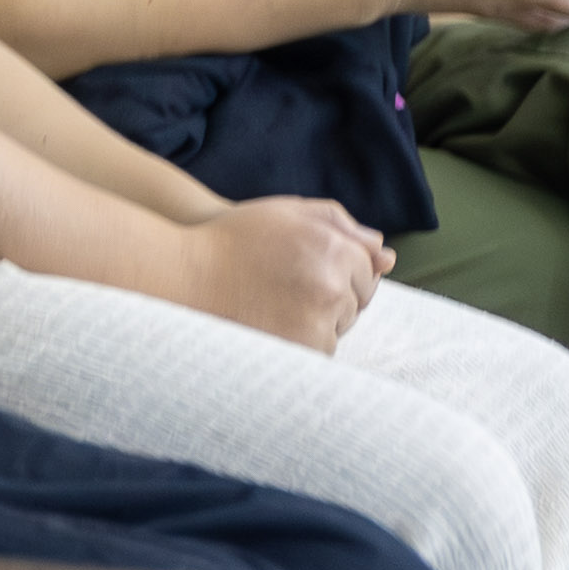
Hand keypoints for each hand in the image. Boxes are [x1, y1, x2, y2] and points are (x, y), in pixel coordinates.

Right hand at [174, 195, 394, 351]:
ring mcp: (317, 325)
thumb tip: (385, 255)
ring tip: (272, 306)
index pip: (367, 270)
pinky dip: (301, 344)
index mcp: (333, 249)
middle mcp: (332, 287)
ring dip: (317, 322)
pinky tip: (270, 327)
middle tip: (284, 287)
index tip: (302, 269)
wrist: (183, 279)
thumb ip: (340, 225)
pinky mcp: (300, 354)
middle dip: (332, 296)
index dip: (337, 270)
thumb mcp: (286, 215)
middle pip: (356, 302)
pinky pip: (319, 351)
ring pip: (339, 328)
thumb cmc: (234, 240)